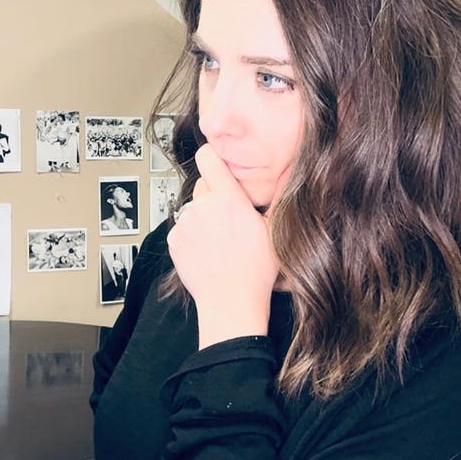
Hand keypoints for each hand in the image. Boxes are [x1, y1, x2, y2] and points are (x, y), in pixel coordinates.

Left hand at [167, 144, 279, 347]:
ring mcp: (186, 223)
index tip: (217, 162)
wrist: (231, 302)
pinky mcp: (174, 240)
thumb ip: (277, 197)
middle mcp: (203, 207)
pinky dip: (191, 235)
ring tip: (219, 240)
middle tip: (228, 218)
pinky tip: (207, 251)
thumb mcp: (275, 230)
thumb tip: (287, 173)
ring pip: (192, 208)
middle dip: (213, 195)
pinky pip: (182, 228)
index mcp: (228, 199)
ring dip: (202, 217)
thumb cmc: (257, 270)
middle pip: (202, 185)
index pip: (207, 157)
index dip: (212, 157)